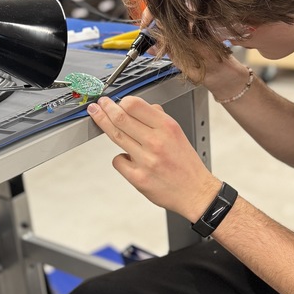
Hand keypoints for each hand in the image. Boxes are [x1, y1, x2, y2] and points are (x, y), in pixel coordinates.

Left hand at [87, 95, 219, 219]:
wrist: (195, 192)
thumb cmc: (186, 164)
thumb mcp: (178, 134)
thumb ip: (159, 119)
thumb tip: (140, 107)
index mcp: (167, 127)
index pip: (136, 105)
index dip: (121, 101)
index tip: (114, 101)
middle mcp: (156, 142)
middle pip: (121, 118)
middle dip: (105, 109)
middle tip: (98, 105)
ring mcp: (145, 160)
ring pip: (116, 136)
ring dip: (103, 124)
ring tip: (98, 117)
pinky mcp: (138, 177)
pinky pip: (118, 160)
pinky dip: (120, 157)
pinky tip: (128, 158)